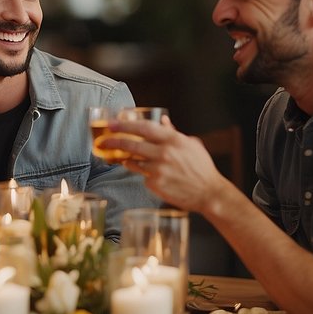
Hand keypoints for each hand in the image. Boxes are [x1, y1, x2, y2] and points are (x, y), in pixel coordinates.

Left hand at [106, 116, 223, 212]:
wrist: (209, 193)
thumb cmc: (201, 167)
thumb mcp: (191, 145)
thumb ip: (173, 133)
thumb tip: (162, 121)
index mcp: (173, 140)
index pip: (144, 128)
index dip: (125, 125)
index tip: (112, 124)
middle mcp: (164, 153)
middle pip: (132, 144)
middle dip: (113, 141)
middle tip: (103, 140)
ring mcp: (159, 170)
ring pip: (134, 161)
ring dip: (126, 158)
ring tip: (122, 157)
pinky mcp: (155, 184)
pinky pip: (142, 175)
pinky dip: (143, 173)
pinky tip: (148, 173)